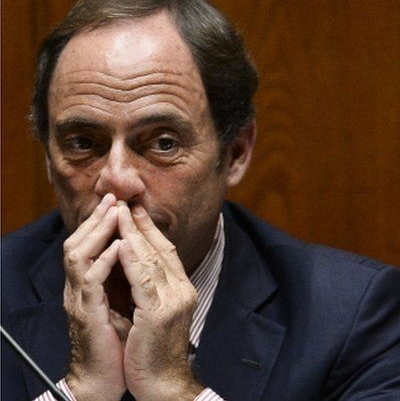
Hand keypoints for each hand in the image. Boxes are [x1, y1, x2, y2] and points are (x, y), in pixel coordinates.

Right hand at [62, 194, 128, 400]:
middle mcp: (81, 289)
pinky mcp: (87, 315)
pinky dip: (104, 263)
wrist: (107, 378)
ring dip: (98, 233)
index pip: (93, 246)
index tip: (121, 202)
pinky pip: (91, 283)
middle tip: (113, 198)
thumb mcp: (125, 305)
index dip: (104, 223)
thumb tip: (143, 259)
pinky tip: (118, 248)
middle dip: (97, 220)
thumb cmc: (118, 343)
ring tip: (115, 214)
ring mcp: (82, 301)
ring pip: (80, 256)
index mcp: (91, 286)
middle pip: (80, 243)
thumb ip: (127, 282)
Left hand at [116, 203, 203, 399]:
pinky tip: (122, 244)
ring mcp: (173, 301)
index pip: (167, 252)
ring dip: (134, 235)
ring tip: (120, 216)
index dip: (150, 230)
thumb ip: (151, 290)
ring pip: (152, 260)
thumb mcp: (156, 315)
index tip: (134, 212)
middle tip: (126, 203)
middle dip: (141, 225)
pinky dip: (131, 260)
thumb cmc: (154, 353)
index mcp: (183, 290)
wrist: (163, 383)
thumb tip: (136, 267)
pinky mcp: (159, 313)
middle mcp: (182, 291)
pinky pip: (143, 280)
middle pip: (161, 250)